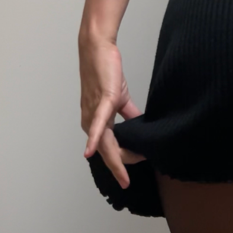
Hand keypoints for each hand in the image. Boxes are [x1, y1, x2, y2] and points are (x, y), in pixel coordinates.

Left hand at [79, 33, 146, 190]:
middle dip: (117, 168)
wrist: (98, 49)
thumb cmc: (107, 70)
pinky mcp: (102, 101)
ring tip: (123, 175)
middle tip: (126, 183)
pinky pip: (101, 124)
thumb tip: (141, 124)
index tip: (138, 163)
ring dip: (114, 160)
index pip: (110, 147)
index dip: (123, 158)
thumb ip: (130, 113)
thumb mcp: (120, 96)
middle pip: (106, 151)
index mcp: (96, 121)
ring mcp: (95, 112)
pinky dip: (96, 139)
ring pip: (106, 143)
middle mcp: (90, 121)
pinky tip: (91, 153)